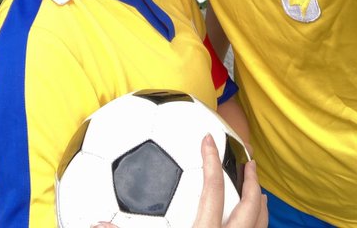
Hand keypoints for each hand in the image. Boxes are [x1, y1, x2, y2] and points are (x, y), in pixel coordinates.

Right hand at [91, 134, 267, 227]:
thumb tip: (95, 225)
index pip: (213, 189)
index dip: (211, 160)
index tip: (208, 138)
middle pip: (250, 206)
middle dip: (252, 180)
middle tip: (249, 161)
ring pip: (260, 226)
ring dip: (261, 204)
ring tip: (258, 189)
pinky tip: (253, 225)